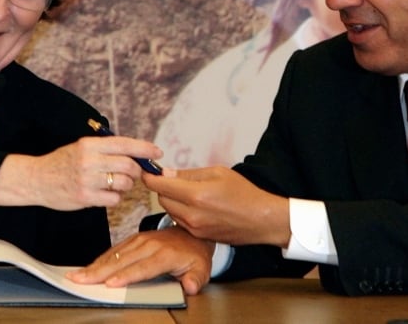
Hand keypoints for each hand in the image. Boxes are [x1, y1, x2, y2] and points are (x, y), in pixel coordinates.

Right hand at [0, 135, 162, 209]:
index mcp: (90, 144)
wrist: (36, 180)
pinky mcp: (85, 198)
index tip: (157, 153)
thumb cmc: (62, 163)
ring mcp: (87, 180)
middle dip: (136, 171)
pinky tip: (104, 194)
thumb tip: (135, 153)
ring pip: (124, 183)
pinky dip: (114, 198)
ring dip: (125, 185)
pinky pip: (114, 199)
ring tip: (113, 184)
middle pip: (129, 165)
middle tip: (132, 174)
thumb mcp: (82, 148)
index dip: (145, 148)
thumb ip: (106, 149)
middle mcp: (90, 160)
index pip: (125, 144)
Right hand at [66, 227, 213, 295]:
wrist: (192, 234)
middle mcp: (150, 244)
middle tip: (82, 280)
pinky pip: (115, 249)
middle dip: (101, 271)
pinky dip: (101, 259)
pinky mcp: (134, 239)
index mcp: (166, 253)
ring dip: (96, 265)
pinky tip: (89, 267)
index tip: (111, 284)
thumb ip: (195, 279)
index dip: (127, 275)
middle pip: (123, 260)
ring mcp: (140, 239)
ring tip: (79, 274)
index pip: (144, 267)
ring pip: (115, 254)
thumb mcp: (202, 269)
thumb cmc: (194, 254)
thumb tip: (189, 287)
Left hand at [147, 166, 290, 247]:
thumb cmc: (243, 193)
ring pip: (169, 210)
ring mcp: (194, 228)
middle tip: (172, 179)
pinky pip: (180, 221)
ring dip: (172, 200)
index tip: (146, 171)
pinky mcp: (197, 236)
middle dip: (163, 187)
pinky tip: (196, 206)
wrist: (261, 220)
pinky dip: (181, 212)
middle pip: (162, 198)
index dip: (150, 176)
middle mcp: (192, 214)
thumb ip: (188, 174)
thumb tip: (166, 173)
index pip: (160, 185)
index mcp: (196, 194)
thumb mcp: (217, 173)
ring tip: (188, 192)